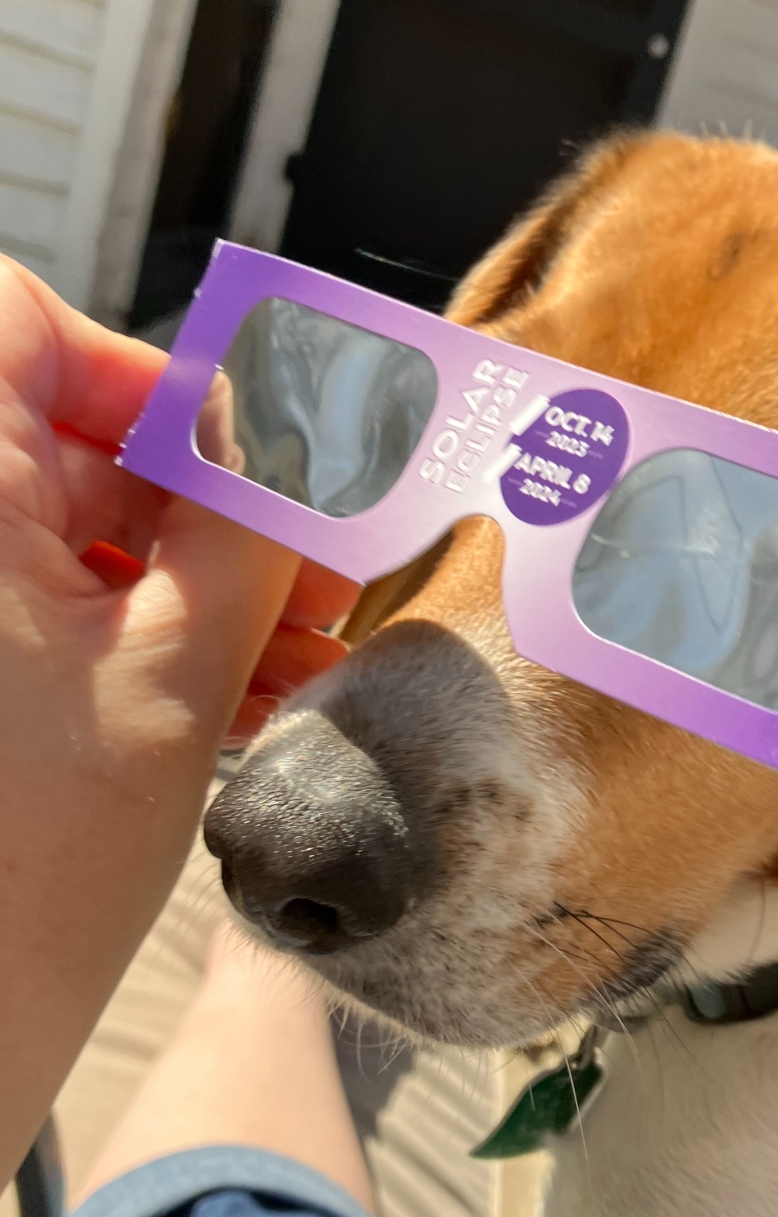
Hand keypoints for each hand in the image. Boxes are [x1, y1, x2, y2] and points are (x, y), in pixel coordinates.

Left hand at [0, 257, 357, 1186]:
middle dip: (197, 504)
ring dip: (182, 578)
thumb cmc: (12, 891)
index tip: (236, 459)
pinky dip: (130, 630)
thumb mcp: (176, 681)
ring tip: (294, 660)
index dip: (139, 372)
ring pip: (60, 527)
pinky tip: (234, 692)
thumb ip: (241, 532)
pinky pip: (38, 602)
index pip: (24, 325)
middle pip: (59, 435)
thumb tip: (282, 437)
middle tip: (309, 581)